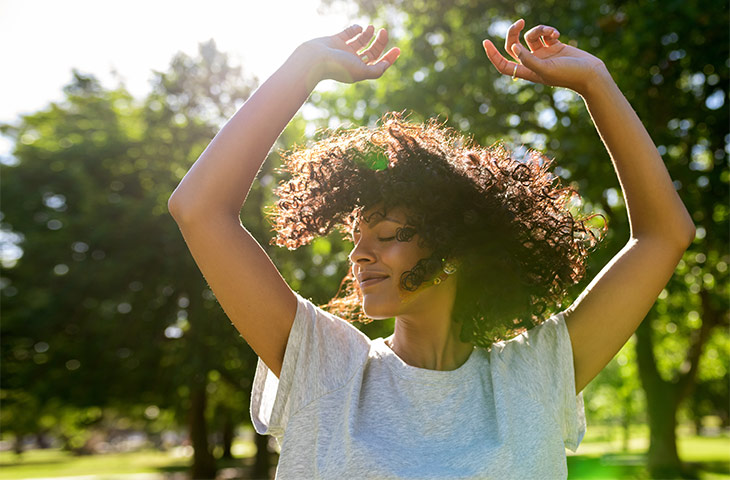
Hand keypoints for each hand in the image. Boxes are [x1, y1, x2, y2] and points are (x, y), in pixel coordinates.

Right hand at [301, 25, 400, 83]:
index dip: (388, 58)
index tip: (398, 49)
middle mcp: (352, 61)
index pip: (377, 64)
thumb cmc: (338, 67)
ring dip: (368, 34)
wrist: (315, 59)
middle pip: (371, 52)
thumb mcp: (361, 71)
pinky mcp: (336, 40)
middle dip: (379, 43)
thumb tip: (386, 65)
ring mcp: (343, 51)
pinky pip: (348, 33)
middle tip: (383, 32)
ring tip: (372, 28)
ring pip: (360, 41)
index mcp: (359, 71)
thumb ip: (376, 71)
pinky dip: (355, 29)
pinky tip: (359, 28)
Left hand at [482, 19, 608, 95]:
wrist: (590, 73)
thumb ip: (528, 59)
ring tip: (552, 33)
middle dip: (514, 33)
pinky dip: (549, 31)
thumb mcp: (545, 69)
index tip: (485, 42)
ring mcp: (542, 54)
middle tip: (520, 22)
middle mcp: (532, 62)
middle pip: (513, 45)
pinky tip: (557, 35)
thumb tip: (513, 47)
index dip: (493, 55)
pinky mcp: (553, 46)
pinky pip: (544, 33)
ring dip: (540, 30)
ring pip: (531, 36)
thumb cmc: (568, 75)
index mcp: (527, 72)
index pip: (504, 65)